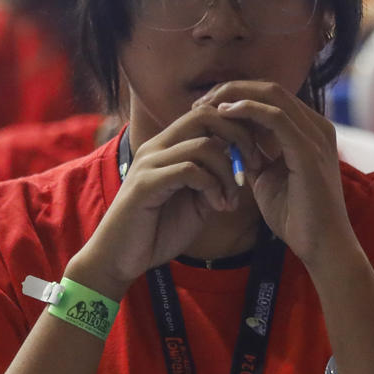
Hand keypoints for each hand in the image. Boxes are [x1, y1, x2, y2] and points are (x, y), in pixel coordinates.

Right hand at [66, 104, 266, 300]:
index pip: (206, 114)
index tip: (254, 159)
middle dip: (239, 137)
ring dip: (227, 172)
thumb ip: (213, 180)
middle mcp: (157, 147)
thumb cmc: (157, 231)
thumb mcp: (196, 203)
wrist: (119, 259)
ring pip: (203, 145)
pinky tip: (219, 206)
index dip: (238, 129)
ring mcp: (149, 163)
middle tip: (253, 166)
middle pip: (205, 116)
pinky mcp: (146, 184)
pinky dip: (212, 186)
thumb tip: (240, 166)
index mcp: (168, 147)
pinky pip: (189, 170)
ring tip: (231, 200)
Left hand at [201, 81, 352, 262]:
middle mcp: (316, 126)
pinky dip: (248, 110)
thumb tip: (230, 141)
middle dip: (232, 89)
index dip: (238, 95)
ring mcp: (315, 135)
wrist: (319, 245)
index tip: (206, 107)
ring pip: (272, 95)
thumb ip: (255, 155)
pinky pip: (275, 117)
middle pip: (270, 89)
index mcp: (310, 131)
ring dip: (235, 96)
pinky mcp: (308, 149)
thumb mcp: (268, 178)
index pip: (272, 97)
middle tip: (201, 102)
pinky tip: (224, 113)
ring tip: (207, 106)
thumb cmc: (296, 216)